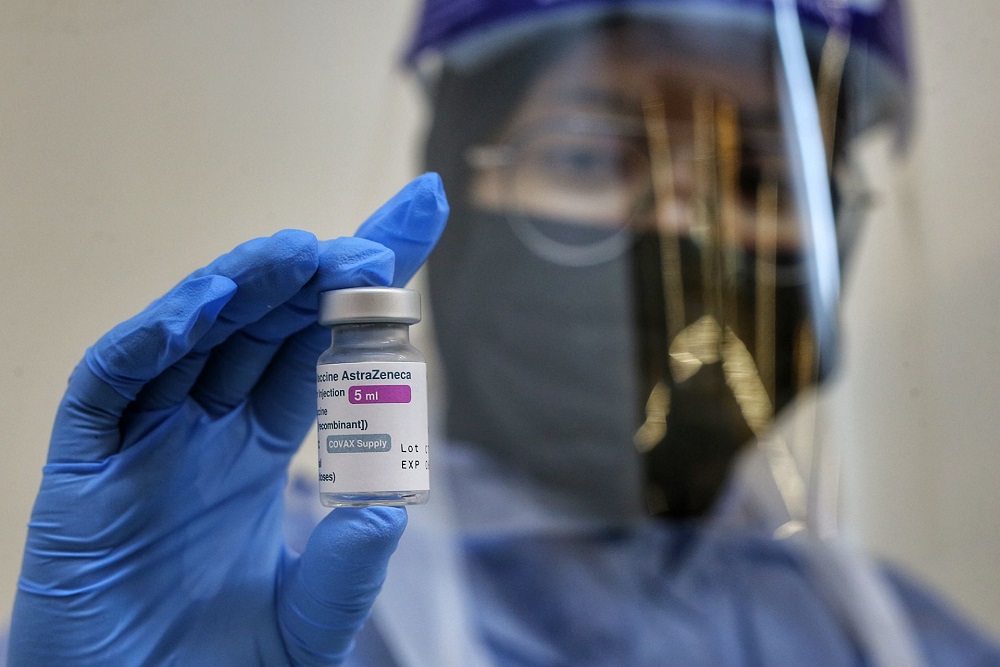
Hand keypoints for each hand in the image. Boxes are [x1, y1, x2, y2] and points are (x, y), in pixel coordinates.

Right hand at [8, 174, 447, 665]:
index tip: (416, 230)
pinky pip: (109, 384)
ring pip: (191, 336)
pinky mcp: (80, 472)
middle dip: (316, 277)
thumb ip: (345, 572)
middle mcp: (201, 435)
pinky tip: (207, 306)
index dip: (361, 298)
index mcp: (254, 456)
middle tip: (377, 246)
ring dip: (245, 286)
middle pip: (261, 328)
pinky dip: (152, 339)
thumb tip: (390, 507)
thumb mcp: (304, 626)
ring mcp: (142, 445)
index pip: (313, 354)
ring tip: (305, 253)